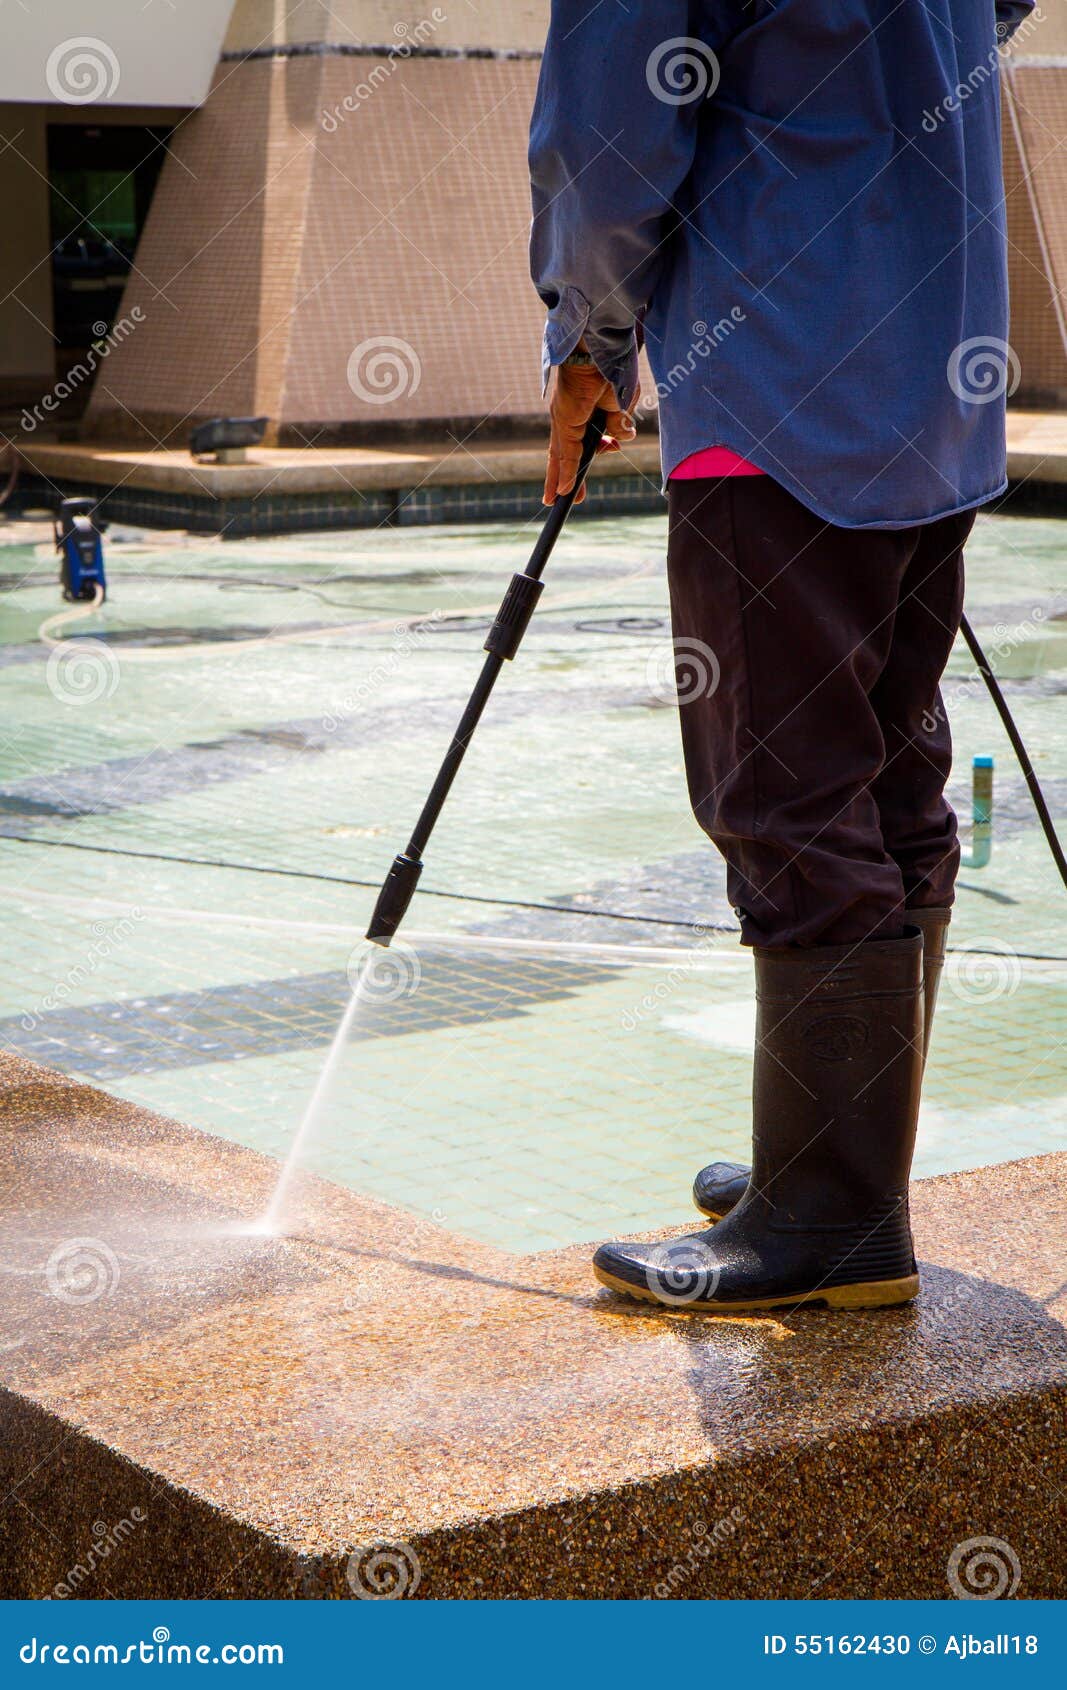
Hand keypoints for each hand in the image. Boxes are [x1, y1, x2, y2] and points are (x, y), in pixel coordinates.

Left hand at [544, 356, 637, 505]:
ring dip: (562, 480)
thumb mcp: (622, 402)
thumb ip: (619, 423)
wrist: (599, 346)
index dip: (573, 466)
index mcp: (581, 411)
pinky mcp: (565, 420)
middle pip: (563, 454)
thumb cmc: (611, 366)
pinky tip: (563, 491)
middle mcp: (569, 416)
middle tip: (558, 499)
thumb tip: (622, 438)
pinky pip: (565, 453)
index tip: (572, 485)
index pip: (575, 443)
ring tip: (563, 500)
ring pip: (561, 456)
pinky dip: (565, 472)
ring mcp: (564, 418)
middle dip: (562, 479)